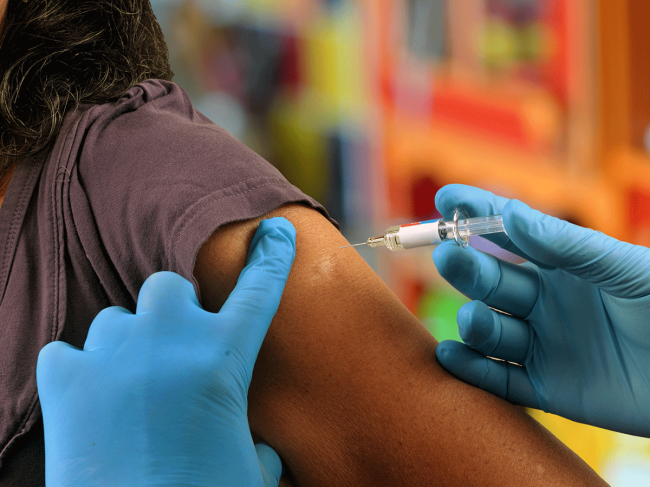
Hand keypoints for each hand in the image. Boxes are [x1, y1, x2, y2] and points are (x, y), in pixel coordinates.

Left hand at [36, 217, 295, 485]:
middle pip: (169, 285)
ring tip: (131, 386)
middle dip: (174, 310)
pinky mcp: (65, 379)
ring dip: (128, 344)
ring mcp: (113, 354)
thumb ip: (258, 442)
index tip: (277, 230)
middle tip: (175, 350)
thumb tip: (260, 446)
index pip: (259, 290)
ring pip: (116, 318)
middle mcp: (169, 341)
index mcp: (224, 359)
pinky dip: (80, 371)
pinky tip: (92, 401)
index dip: (273, 256)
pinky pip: (68, 353)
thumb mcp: (249, 470)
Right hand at [433, 184, 649, 436]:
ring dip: (474, 323)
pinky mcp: (547, 389)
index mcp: (562, 267)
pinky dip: (472, 370)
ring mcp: (543, 345)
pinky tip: (449, 355)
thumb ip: (566, 245)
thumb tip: (511, 215)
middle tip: (446, 256)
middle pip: (491, 283)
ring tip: (474, 319)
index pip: (508, 235)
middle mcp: (545, 303)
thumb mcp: (623, 268)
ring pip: (492, 332)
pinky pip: (500, 379)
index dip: (476, 214)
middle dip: (466, 268)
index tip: (445, 199)